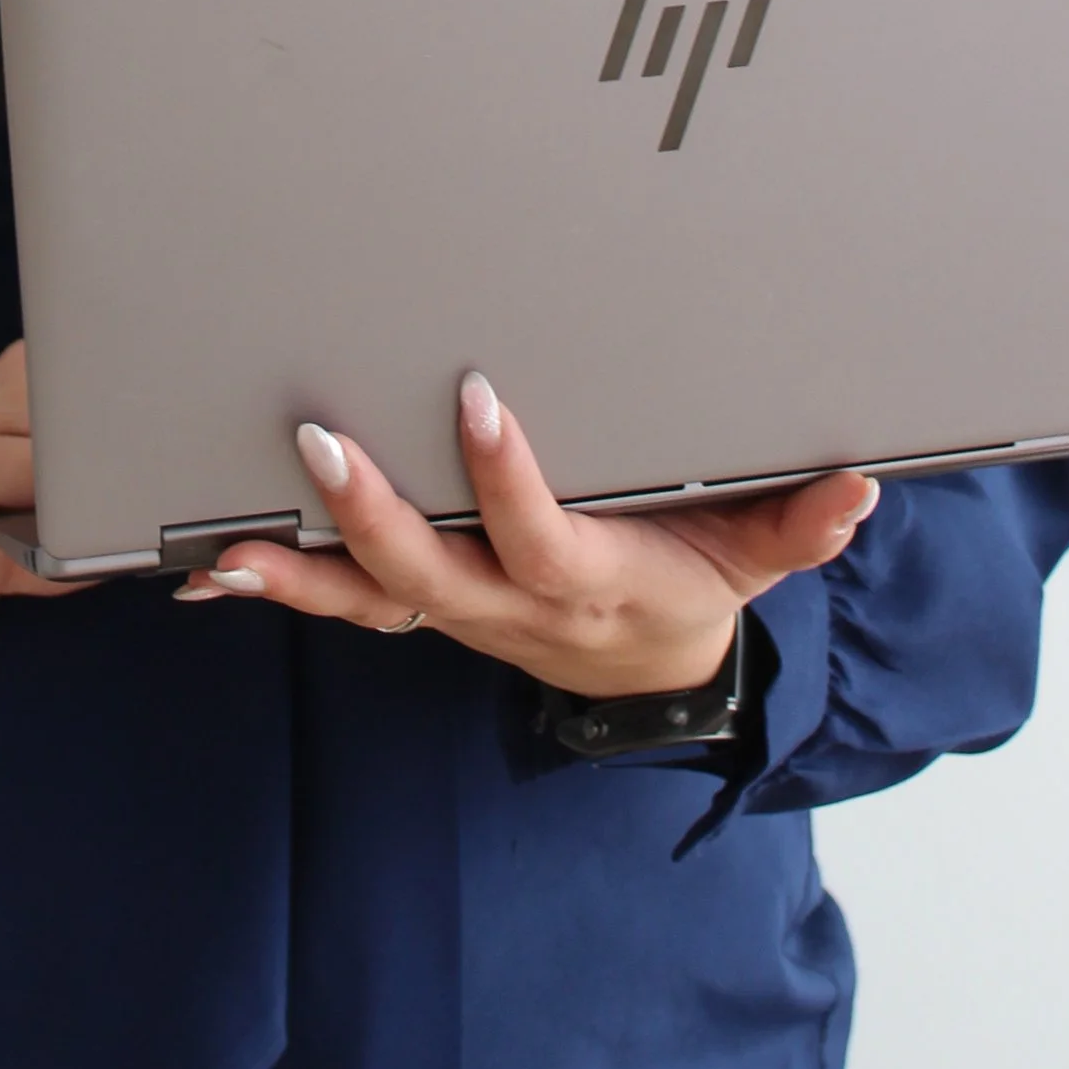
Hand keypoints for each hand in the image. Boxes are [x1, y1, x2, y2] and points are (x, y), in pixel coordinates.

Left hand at [176, 371, 878, 698]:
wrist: (646, 669)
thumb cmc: (689, 587)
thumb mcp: (752, 560)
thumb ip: (796, 527)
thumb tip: (856, 488)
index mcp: (588, 583)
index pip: (540, 534)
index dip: (506, 478)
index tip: (477, 399)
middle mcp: (508, 605)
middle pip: (426, 572)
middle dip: (370, 514)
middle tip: (318, 441)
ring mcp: (456, 610)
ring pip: (365, 598)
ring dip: (297, 568)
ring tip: (224, 542)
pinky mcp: (420, 602)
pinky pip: (342, 602)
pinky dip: (279, 586)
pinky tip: (211, 566)